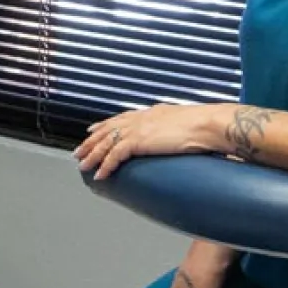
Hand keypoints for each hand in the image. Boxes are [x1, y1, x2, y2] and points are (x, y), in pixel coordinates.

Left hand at [75, 103, 225, 179]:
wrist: (208, 124)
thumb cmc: (204, 125)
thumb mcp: (182, 121)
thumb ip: (172, 126)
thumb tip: (176, 134)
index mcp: (149, 113)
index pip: (120, 118)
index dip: (104, 125)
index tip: (92, 130)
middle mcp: (139, 118)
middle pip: (107, 130)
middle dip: (91, 142)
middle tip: (79, 152)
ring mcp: (137, 129)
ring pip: (106, 143)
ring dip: (92, 156)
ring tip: (82, 166)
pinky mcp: (138, 141)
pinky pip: (115, 155)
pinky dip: (105, 166)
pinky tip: (99, 175)